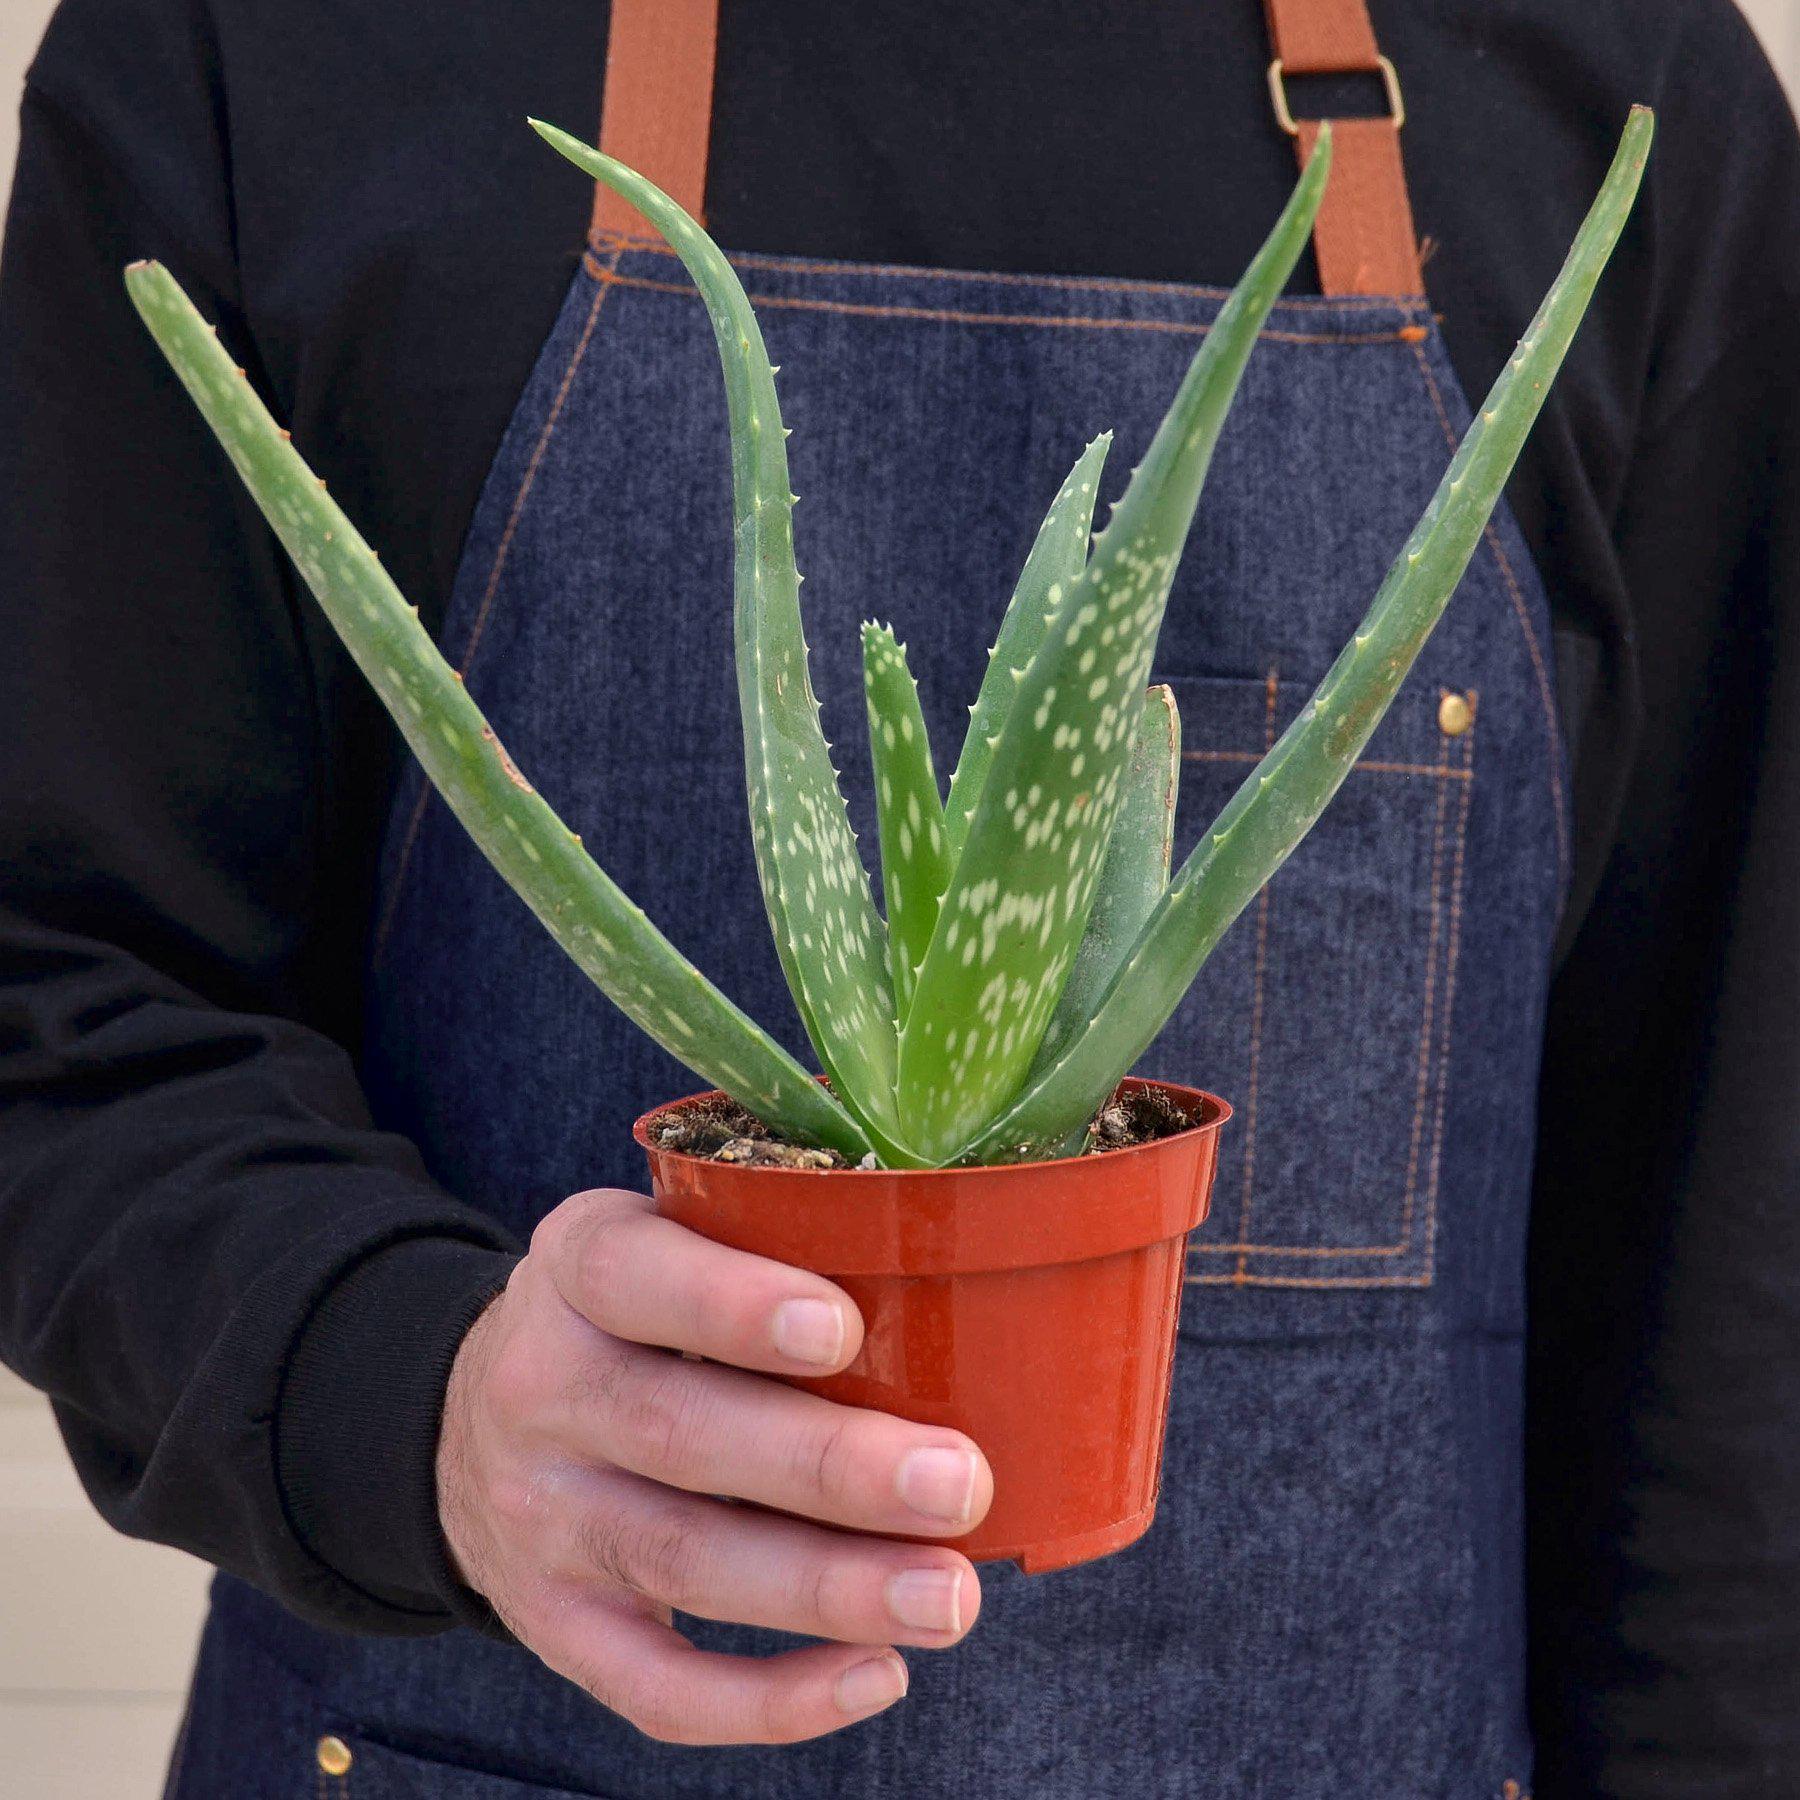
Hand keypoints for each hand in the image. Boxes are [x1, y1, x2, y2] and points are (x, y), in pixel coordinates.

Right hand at [437, 1186, 991, 1745]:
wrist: (471, 1422)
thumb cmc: (634, 1315)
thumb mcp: (663, 1239)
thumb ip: (764, 1242)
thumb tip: (956, 1284)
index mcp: (574, 1268)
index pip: (630, 1276)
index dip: (730, 1306)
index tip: (841, 1329)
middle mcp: (542, 1389)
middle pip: (681, 1434)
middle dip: (829, 1467)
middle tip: (957, 1483)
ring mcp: (542, 1518)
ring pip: (685, 1560)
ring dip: (829, 1586)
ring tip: (948, 1596)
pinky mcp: (556, 1623)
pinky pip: (657, 1685)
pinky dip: (770, 1700)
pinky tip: (878, 1674)